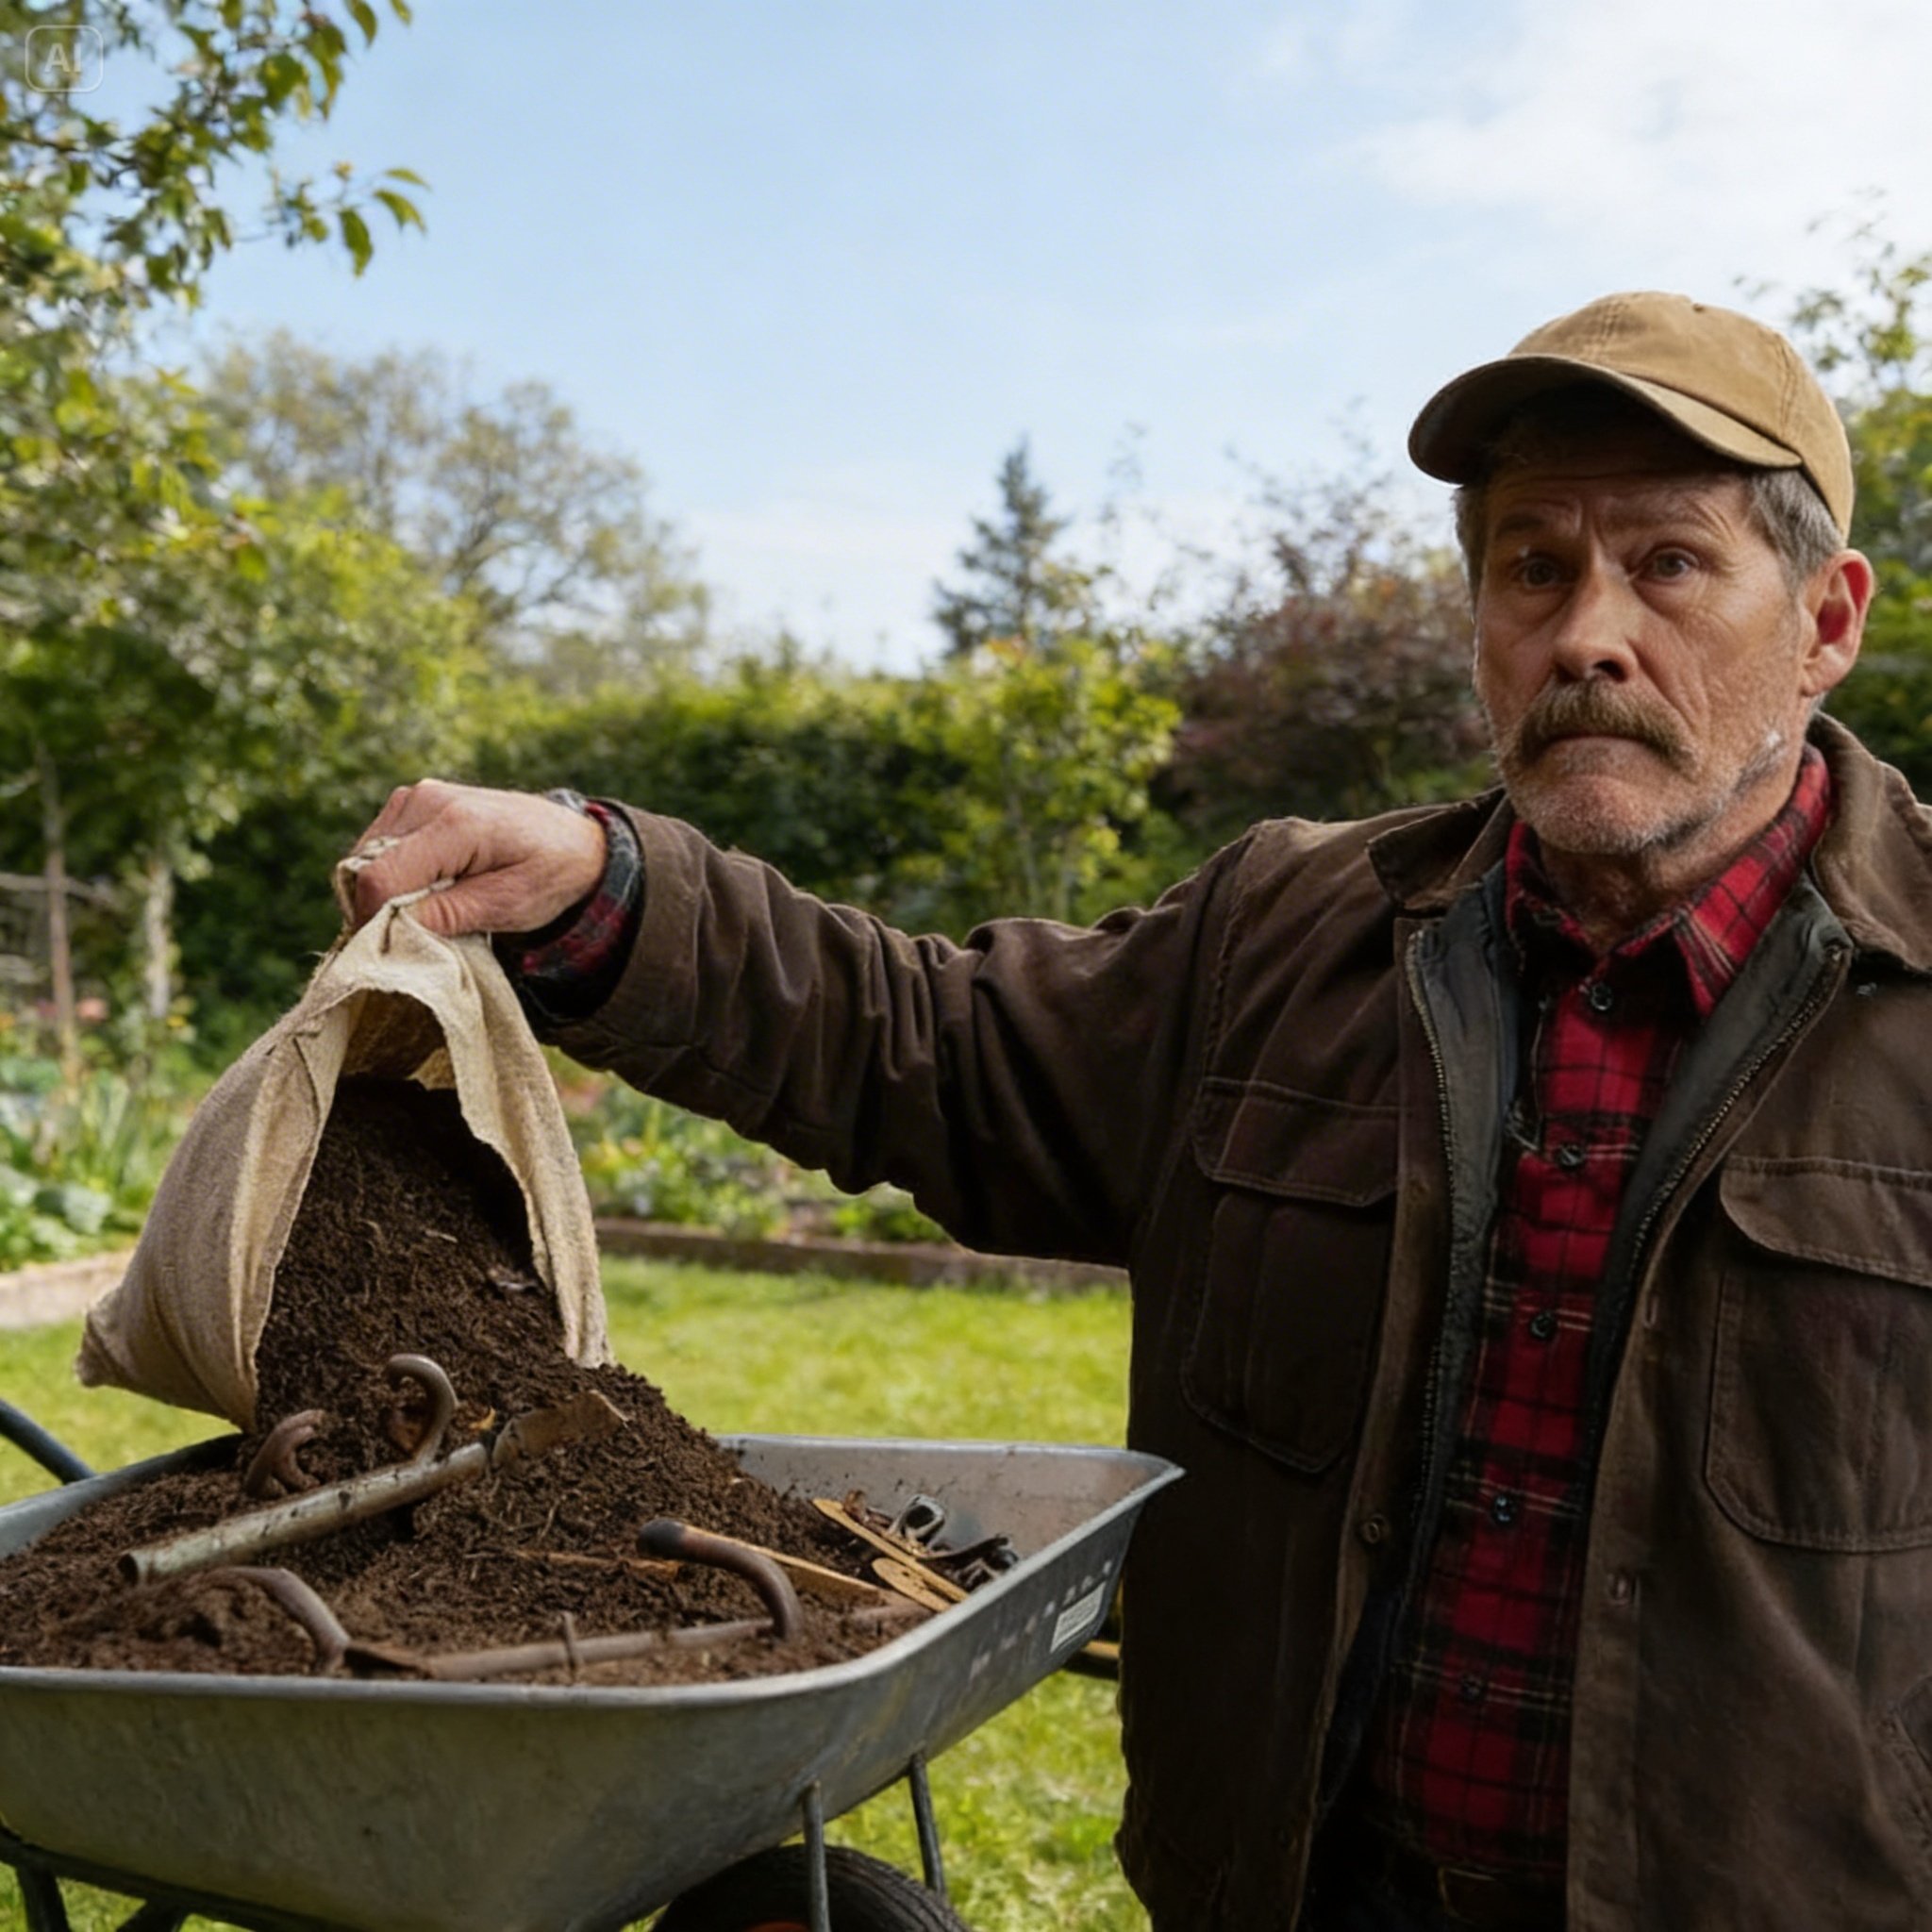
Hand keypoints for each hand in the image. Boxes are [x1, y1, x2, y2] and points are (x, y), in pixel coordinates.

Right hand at [342, 779, 607, 938]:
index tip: (390, 951)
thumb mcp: (511, 904)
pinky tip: (427, 889)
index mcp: (456, 824)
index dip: (375, 920)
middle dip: (380, 908)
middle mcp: (427, 800)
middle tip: (418, 934)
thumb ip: (452, 914)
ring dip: (386, 892)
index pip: (382, 877)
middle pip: (365, 867)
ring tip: (430, 910)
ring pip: (365, 859)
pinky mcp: (410, 804)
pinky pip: (377, 849)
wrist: (572, 840)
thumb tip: (393, 926)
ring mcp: (415, 797)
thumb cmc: (548, 874)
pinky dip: (391, 875)